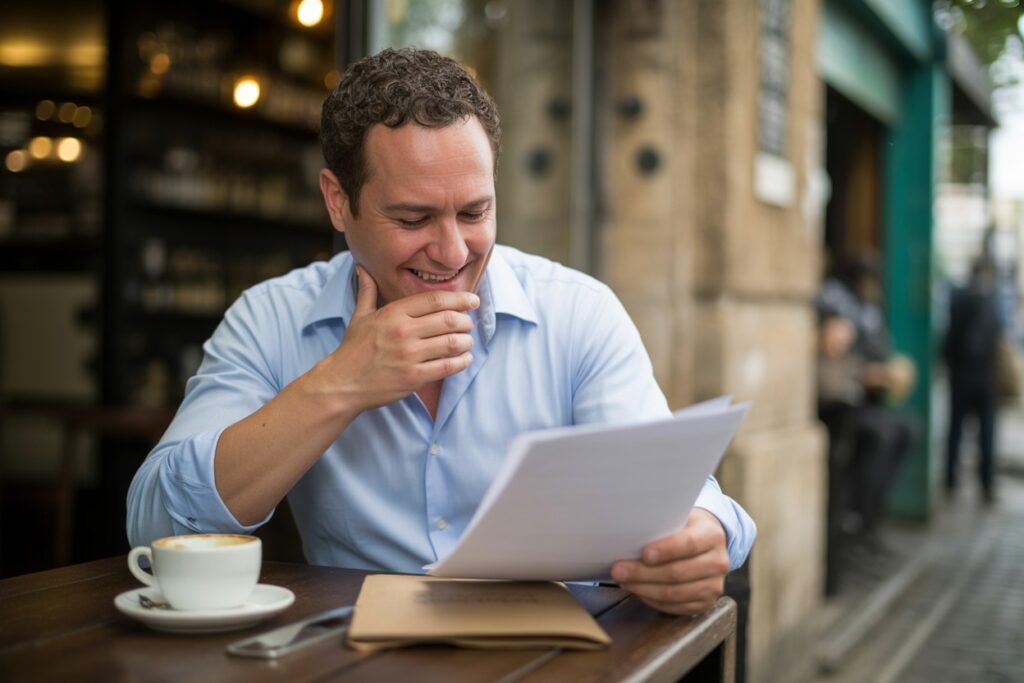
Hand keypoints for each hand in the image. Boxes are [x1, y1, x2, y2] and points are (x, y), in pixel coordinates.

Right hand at [310, 266, 478, 411]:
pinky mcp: (414, 377)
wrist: (342, 383)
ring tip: (467, 341)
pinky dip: (462, 361)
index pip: (435, 300)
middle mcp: (403, 332)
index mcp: (393, 313)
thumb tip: (362, 267)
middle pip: (449, 319)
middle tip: (468, 324)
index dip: (460, 298)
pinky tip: (465, 358)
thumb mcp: (360, 316)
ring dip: (466, 341)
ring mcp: (409, 355)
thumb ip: (368, 291)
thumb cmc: (353, 349)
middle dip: (466, 321)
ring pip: (453, 343)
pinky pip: (448, 366)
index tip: (473, 300)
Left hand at [611, 508, 729, 615]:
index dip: (666, 550)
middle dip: (643, 573)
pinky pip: (676, 607)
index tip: (643, 553)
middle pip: (678, 573)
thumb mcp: (679, 516)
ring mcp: (714, 585)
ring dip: (644, 589)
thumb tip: (629, 534)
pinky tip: (638, 591)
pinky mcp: (706, 603)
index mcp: (712, 535)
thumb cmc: (685, 527)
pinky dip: (653, 600)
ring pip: (675, 593)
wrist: (707, 542)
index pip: (689, 544)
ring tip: (624, 581)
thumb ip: (661, 524)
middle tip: (619, 570)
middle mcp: (719, 562)